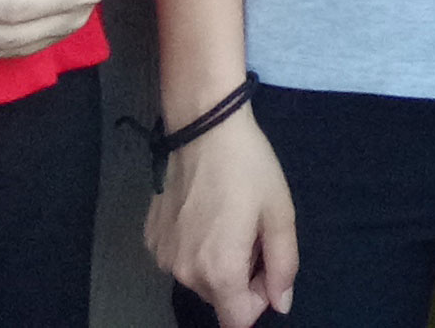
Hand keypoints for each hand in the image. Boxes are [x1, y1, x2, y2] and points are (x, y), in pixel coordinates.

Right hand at [146, 107, 297, 327]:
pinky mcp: (151, 239)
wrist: (202, 127)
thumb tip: (280, 304)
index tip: (265, 267)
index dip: (257, 302)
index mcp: (220, 270)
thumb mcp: (280, 213)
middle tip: (251, 233)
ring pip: (199, 280)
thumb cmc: (248, 167)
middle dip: (240, 279)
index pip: (237, 322)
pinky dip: (195, 247)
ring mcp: (163, 256)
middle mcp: (185, 272)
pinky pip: (179, 259)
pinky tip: (203, 213)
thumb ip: (284, 266)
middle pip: (220, 299)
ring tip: (227, 219)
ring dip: (218, 262)